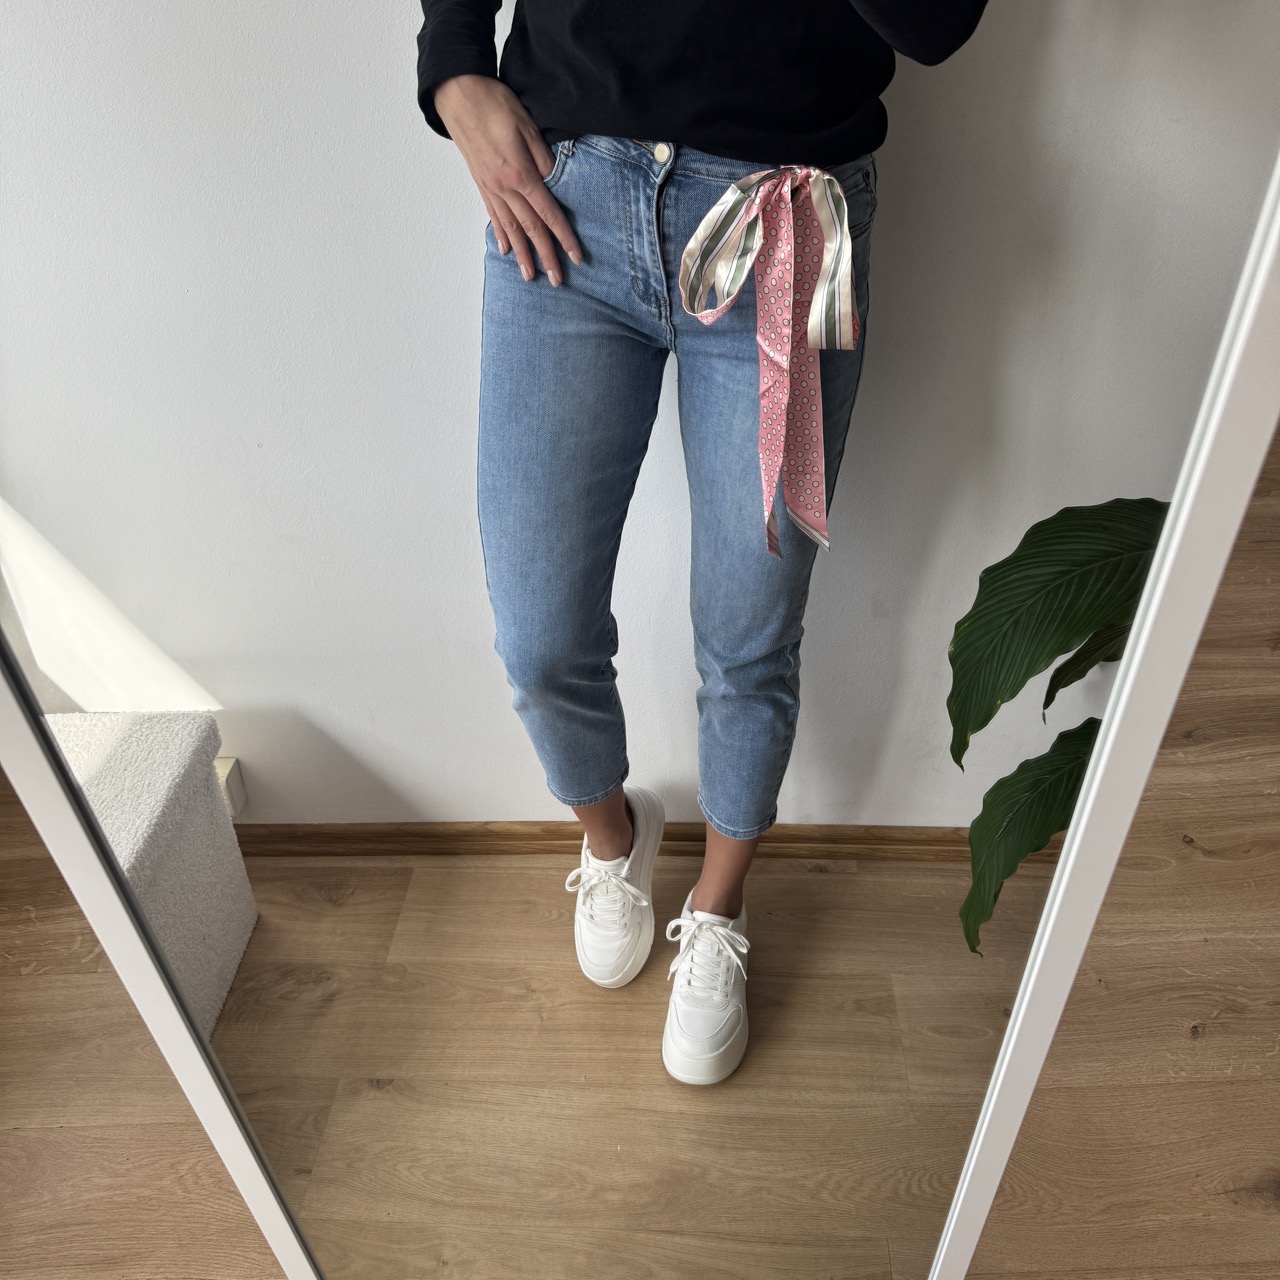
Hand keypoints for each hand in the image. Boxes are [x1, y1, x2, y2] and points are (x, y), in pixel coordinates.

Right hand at [434, 74, 583, 285]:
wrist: (459, 95)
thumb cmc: (495, 103)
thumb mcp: (527, 126)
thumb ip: (543, 158)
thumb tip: (554, 182)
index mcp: (520, 174)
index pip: (549, 214)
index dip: (564, 237)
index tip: (576, 257)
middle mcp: (504, 187)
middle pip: (531, 229)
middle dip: (546, 256)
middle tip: (557, 281)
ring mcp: (490, 188)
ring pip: (511, 228)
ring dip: (522, 255)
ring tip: (530, 276)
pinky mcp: (481, 184)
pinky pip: (493, 215)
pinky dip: (500, 235)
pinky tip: (506, 250)